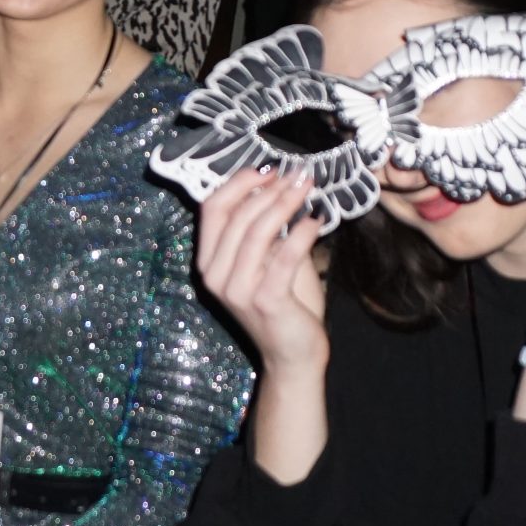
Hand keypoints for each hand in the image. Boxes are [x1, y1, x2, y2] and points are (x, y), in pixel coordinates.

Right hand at [195, 169, 329, 376]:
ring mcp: (237, 289)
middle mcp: (215, 275)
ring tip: (307, 188)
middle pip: (236, 215)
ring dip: (285, 203)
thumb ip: (266, 230)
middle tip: (297, 175)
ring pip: (256, 231)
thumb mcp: (267, 261)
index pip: (211, 209)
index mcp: (208, 262)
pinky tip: (317, 221)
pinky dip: (302, 233)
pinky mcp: (265, 300)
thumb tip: (282, 187)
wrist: (293, 355)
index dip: (238, 183)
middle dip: (268, 189)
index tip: (267, 169)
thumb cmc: (284, 305)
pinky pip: (284, 256)